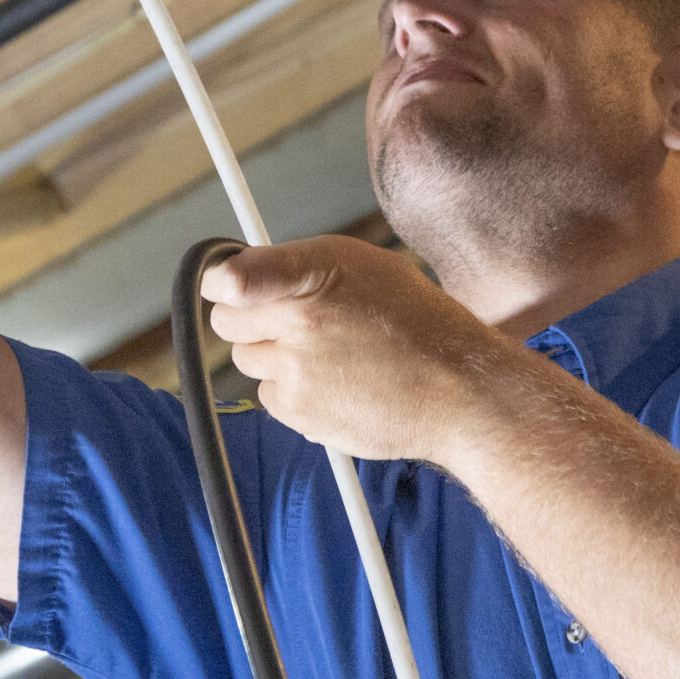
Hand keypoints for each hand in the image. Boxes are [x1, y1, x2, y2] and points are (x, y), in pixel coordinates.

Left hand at [201, 236, 522, 463]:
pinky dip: (293, 394)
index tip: (224, 284)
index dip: (221, 279)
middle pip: (227, 321)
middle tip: (292, 323)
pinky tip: (337, 385)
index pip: (232, 276)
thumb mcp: (367, 266)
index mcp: (315, 271)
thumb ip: (301, 268)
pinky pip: (271, 397)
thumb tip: (244, 276)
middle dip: (250, 319)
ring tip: (329, 356)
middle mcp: (299, 319)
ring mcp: (296, 370)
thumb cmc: (419, 323)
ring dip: (274, 357)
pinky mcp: (299, 412)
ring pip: (248, 360)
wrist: (458, 389)